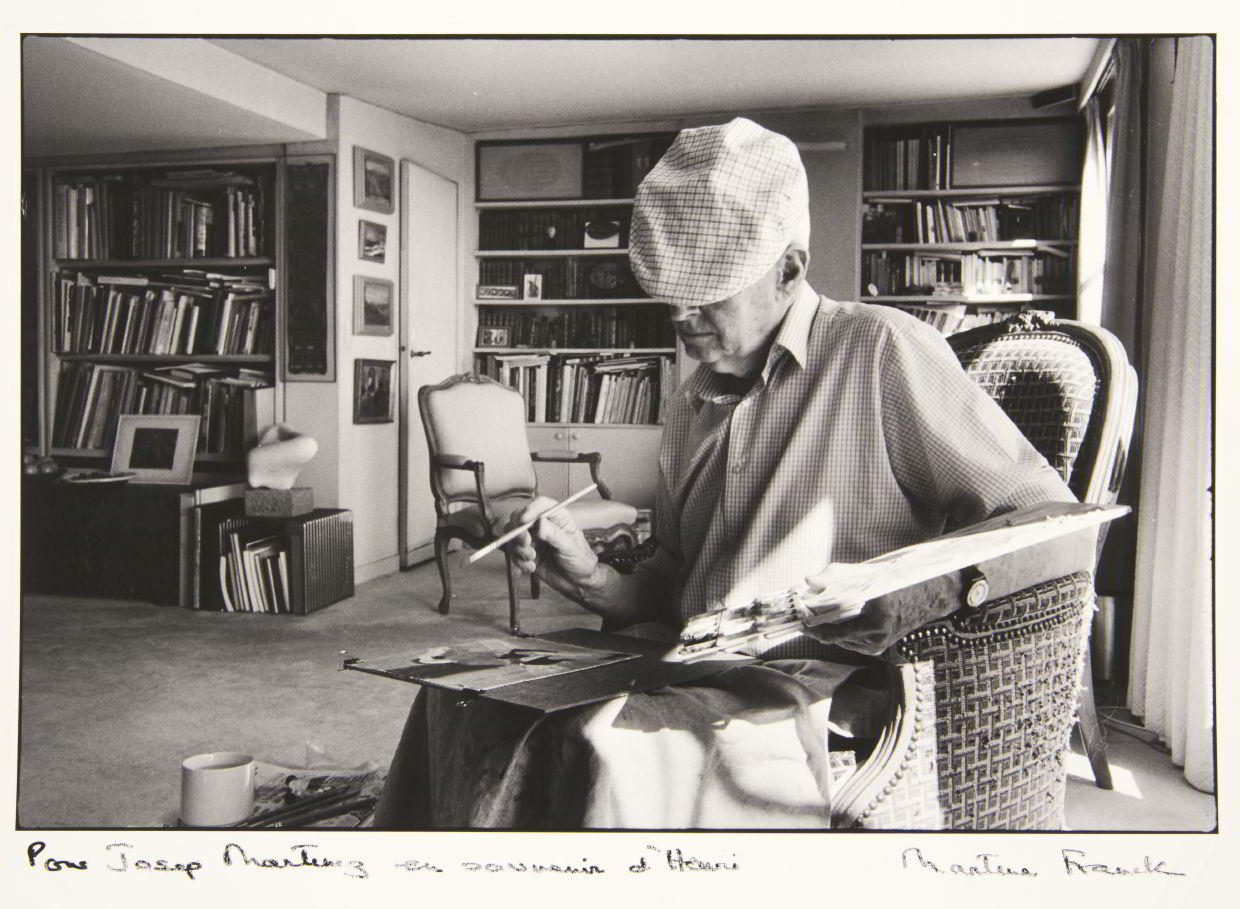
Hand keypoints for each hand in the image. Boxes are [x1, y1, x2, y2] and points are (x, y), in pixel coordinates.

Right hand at [504, 496, 600, 595]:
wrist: (577, 581)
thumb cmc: (580, 560)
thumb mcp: (570, 547)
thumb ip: (554, 535)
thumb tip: (540, 522)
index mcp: (558, 517)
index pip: (541, 505)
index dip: (531, 509)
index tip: (524, 520)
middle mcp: (542, 525)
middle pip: (520, 517)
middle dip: (518, 530)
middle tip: (526, 542)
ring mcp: (533, 538)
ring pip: (512, 535)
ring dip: (518, 548)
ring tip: (532, 558)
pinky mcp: (526, 552)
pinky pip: (513, 552)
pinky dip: (519, 560)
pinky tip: (531, 567)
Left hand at [799, 569, 962, 655]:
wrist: (923, 597)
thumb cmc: (891, 582)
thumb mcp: (863, 574)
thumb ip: (835, 576)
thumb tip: (809, 580)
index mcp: (876, 612)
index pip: (835, 622)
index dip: (813, 620)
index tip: (798, 614)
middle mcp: (878, 632)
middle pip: (834, 635)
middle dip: (814, 627)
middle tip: (799, 618)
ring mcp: (879, 644)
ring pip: (840, 641)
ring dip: (824, 631)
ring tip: (811, 620)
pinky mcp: (878, 649)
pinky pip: (849, 643)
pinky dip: (838, 635)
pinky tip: (831, 625)